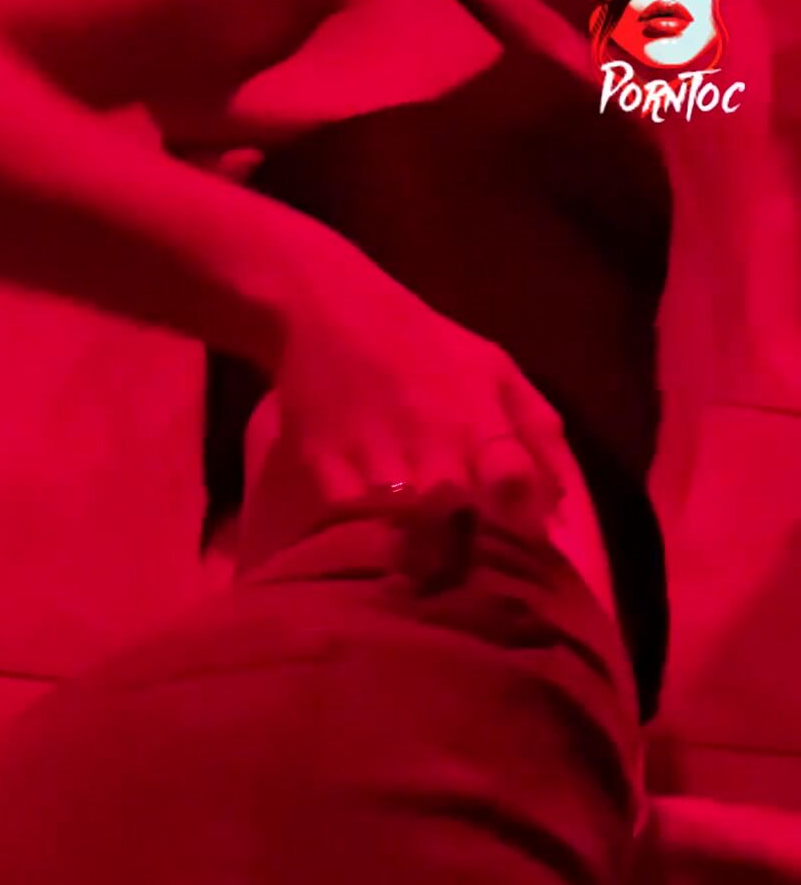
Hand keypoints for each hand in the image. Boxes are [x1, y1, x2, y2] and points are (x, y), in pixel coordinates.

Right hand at [240, 241, 571, 563]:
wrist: (332, 312)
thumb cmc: (426, 347)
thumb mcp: (496, 370)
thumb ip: (536, 431)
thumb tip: (560, 505)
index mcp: (478, 419)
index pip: (515, 485)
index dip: (523, 526)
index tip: (521, 552)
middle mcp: (431, 442)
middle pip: (461, 521)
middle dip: (471, 551)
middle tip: (470, 572)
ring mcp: (376, 458)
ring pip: (406, 531)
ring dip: (419, 555)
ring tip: (425, 571)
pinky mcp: (324, 470)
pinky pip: (347, 524)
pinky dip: (361, 541)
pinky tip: (372, 550)